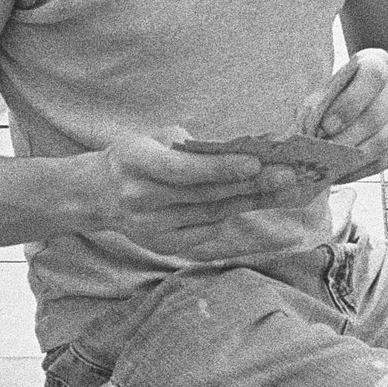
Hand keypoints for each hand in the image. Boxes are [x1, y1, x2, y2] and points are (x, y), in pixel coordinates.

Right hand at [93, 130, 311, 259]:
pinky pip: (206, 235)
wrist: (100, 194)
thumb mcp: (154, 140)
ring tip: (282, 188)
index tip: (255, 162)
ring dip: (250, 202)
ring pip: (211, 215)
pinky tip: (256, 205)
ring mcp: (151, 228)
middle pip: (204, 195)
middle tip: (287, 175)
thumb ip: (191, 148)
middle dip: (249, 185)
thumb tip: (239, 153)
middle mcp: (140, 200)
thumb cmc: (136, 158)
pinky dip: (232, 219)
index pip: (183, 170)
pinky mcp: (163, 246)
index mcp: (135, 163)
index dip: (220, 167)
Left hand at [297, 48, 387, 178]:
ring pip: (384, 141)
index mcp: (379, 63)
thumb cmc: (345, 90)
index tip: (326, 126)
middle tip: (325, 151)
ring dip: (354, 157)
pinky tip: (341, 174)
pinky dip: (362, 170)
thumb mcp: (333, 86)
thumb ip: (321, 102)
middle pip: (376, 115)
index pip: (373, 76)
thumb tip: (306, 130)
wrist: (379, 95)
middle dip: (347, 137)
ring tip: (330, 165)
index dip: (349, 103)